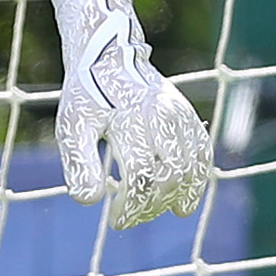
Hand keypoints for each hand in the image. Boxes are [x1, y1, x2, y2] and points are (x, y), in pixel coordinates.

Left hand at [52, 0, 211, 228]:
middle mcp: (161, 117)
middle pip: (170, 178)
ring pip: (192, 168)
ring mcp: (179, 115)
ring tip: (155, 212)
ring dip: (176, 198)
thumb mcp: (72, 128)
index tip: (117, 220)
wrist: (108, 55)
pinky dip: (197, 179)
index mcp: (131, 121)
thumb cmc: (86, 95)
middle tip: (131, 218)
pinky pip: (203, 152)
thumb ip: (79, 164)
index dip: (132, 208)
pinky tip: (183, 200)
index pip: (142, 178)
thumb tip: (92, 201)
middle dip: (151, 207)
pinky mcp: (188, 115)